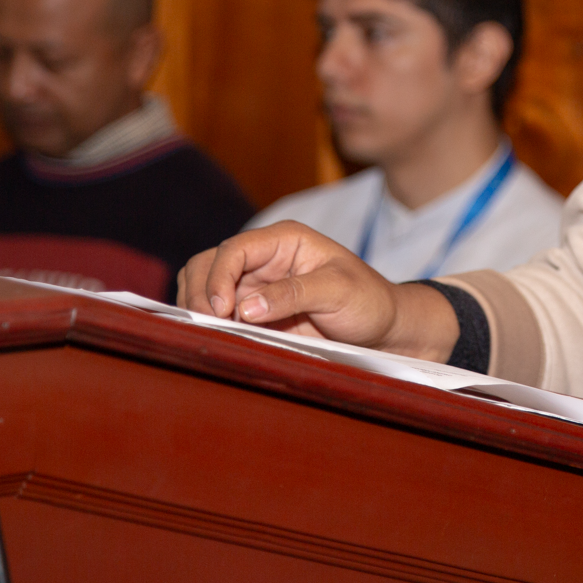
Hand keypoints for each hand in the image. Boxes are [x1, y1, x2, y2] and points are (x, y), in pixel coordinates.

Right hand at [177, 222, 459, 361]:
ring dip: (199, 310)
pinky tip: (219, 342)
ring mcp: (255, 288)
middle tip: (208, 326)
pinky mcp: (253, 315)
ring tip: (212, 335)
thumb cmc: (369, 301)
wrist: (383, 331)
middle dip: (199, 293)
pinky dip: (211, 327)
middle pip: (208, 265)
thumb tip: (245, 307)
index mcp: (284, 240)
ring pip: (205, 289)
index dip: (219, 277)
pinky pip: (219, 317)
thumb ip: (293, 294)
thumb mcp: (339, 291)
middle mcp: (263, 260)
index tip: (220, 309)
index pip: (235, 249)